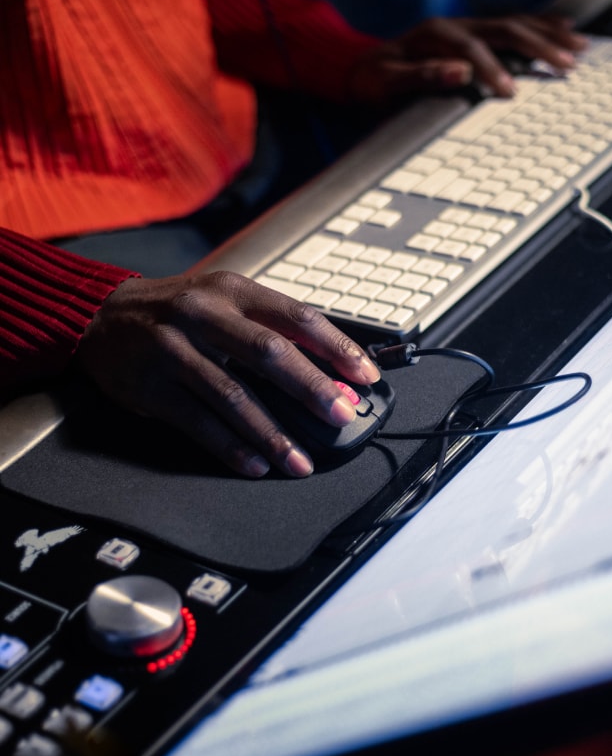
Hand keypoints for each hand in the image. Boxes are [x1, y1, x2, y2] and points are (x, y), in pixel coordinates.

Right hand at [75, 272, 380, 477]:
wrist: (102, 314)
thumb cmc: (181, 310)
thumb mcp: (227, 300)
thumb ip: (273, 328)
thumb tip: (331, 370)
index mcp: (234, 290)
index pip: (297, 317)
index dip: (335, 347)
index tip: (364, 376)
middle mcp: (204, 314)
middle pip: (268, 353)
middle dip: (311, 388)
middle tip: (342, 415)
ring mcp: (174, 350)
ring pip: (233, 396)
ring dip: (272, 433)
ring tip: (300, 460)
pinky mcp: (150, 387)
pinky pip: (198, 422)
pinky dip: (230, 447)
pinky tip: (255, 464)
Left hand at [346, 14, 587, 102]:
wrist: (364, 67)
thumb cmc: (374, 80)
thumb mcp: (387, 83)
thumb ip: (421, 77)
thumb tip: (458, 72)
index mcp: (435, 36)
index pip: (472, 50)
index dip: (492, 69)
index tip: (511, 92)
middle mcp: (455, 25)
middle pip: (504, 29)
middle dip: (537, 47)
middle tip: (566, 65)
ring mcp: (467, 27)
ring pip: (515, 23)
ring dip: (548, 34)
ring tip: (579, 46)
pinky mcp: (475, 33)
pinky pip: (514, 26)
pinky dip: (541, 28)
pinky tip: (564, 31)